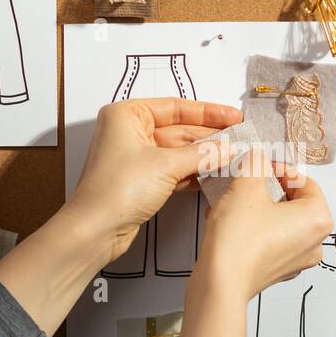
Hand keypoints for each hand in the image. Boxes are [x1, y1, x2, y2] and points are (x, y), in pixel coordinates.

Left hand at [65, 97, 241, 263]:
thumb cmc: (116, 190)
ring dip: (204, 155)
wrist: (96, 230)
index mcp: (127, 115)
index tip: (233, 116)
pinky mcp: (141, 180)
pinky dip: (193, 171)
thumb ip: (202, 154)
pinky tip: (215, 172)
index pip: (175, 106)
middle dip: (209, 136)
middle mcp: (129, 132)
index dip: (208, 112)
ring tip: (234, 155)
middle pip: (179, 128)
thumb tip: (227, 148)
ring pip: (178, 151)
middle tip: (239, 138)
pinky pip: (173, 169)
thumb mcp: (165, 165)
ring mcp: (135, 157)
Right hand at [195, 151, 332, 302]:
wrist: (221, 281)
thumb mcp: (246, 186)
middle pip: (295, 202)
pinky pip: (272, 240)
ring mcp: (298, 259)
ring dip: (259, 208)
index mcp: (318, 218)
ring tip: (235, 202)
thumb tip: (258, 158)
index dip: (279, 169)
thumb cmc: (240, 238)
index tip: (260, 165)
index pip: (304, 182)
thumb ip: (256, 163)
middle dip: (268, 189)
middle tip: (247, 182)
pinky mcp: (278, 270)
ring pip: (281, 222)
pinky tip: (232, 223)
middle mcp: (315, 241)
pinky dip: (255, 228)